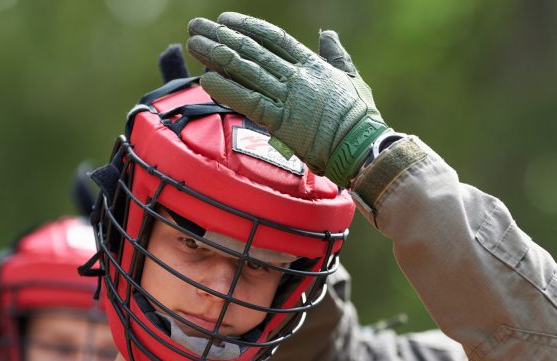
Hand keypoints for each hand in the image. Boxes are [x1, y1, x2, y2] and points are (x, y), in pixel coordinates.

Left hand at [187, 12, 389, 186]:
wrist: (362, 146)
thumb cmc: (361, 117)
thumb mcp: (352, 77)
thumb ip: (336, 55)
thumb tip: (328, 34)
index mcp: (312, 64)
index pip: (273, 38)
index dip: (247, 27)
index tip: (226, 20)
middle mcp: (296, 76)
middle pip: (252, 50)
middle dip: (221, 37)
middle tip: (196, 27)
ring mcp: (288, 97)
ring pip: (245, 71)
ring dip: (216, 56)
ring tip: (194, 44)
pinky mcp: (281, 122)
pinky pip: (248, 101)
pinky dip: (227, 90)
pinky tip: (207, 79)